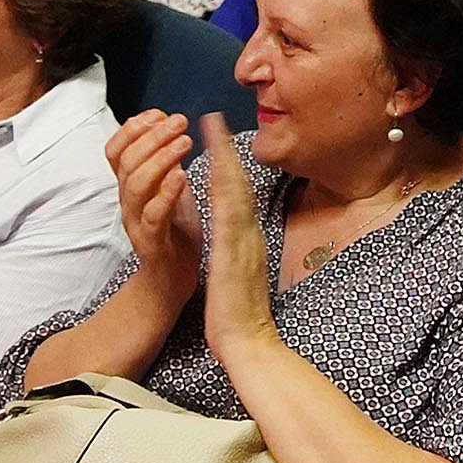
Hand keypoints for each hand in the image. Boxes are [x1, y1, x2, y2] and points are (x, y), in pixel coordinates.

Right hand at [106, 110, 201, 301]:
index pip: (115, 149)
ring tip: (185, 142)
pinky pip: (153, 215)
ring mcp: (136, 222)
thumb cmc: (174, 232)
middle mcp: (127, 202)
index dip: (133, 127)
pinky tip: (183, 177)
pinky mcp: (152, 242)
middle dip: (152, 135)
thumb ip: (164, 162)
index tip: (159, 113)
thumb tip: (170, 127)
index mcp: (130, 186)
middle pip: (126, 160)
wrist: (171, 282)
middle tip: (179, 121)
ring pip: (135, 184)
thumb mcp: (167, 188)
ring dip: (160, 157)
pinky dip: (167, 193)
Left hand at [195, 113, 277, 359]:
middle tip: (215, 118)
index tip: (218, 138)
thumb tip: (232, 236)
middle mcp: (249, 235)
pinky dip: (223, 191)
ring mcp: (243, 243)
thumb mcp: (237, 273)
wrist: (249, 344)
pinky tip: (216, 171)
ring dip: (225, 159)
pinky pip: (229, 217)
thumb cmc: (240, 315)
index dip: (228, 163)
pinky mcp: (233, 255)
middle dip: (226, 150)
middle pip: (239, 184)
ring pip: (235, 193)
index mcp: (247, 239)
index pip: (237, 194)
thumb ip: (236, 251)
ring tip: (214, 131)